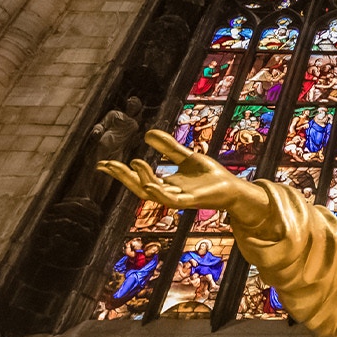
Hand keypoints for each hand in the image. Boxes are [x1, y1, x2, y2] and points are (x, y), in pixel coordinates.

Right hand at [98, 129, 264, 217]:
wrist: (233, 189)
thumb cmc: (210, 176)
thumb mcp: (186, 157)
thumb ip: (168, 147)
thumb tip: (147, 134)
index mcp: (165, 184)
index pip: (137, 179)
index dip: (120, 172)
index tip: (103, 163)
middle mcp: (168, 193)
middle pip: (139, 186)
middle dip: (123, 177)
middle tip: (106, 165)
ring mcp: (179, 198)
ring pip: (153, 192)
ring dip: (141, 180)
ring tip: (132, 163)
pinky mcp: (192, 201)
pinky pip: (172, 199)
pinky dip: (159, 193)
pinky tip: (149, 183)